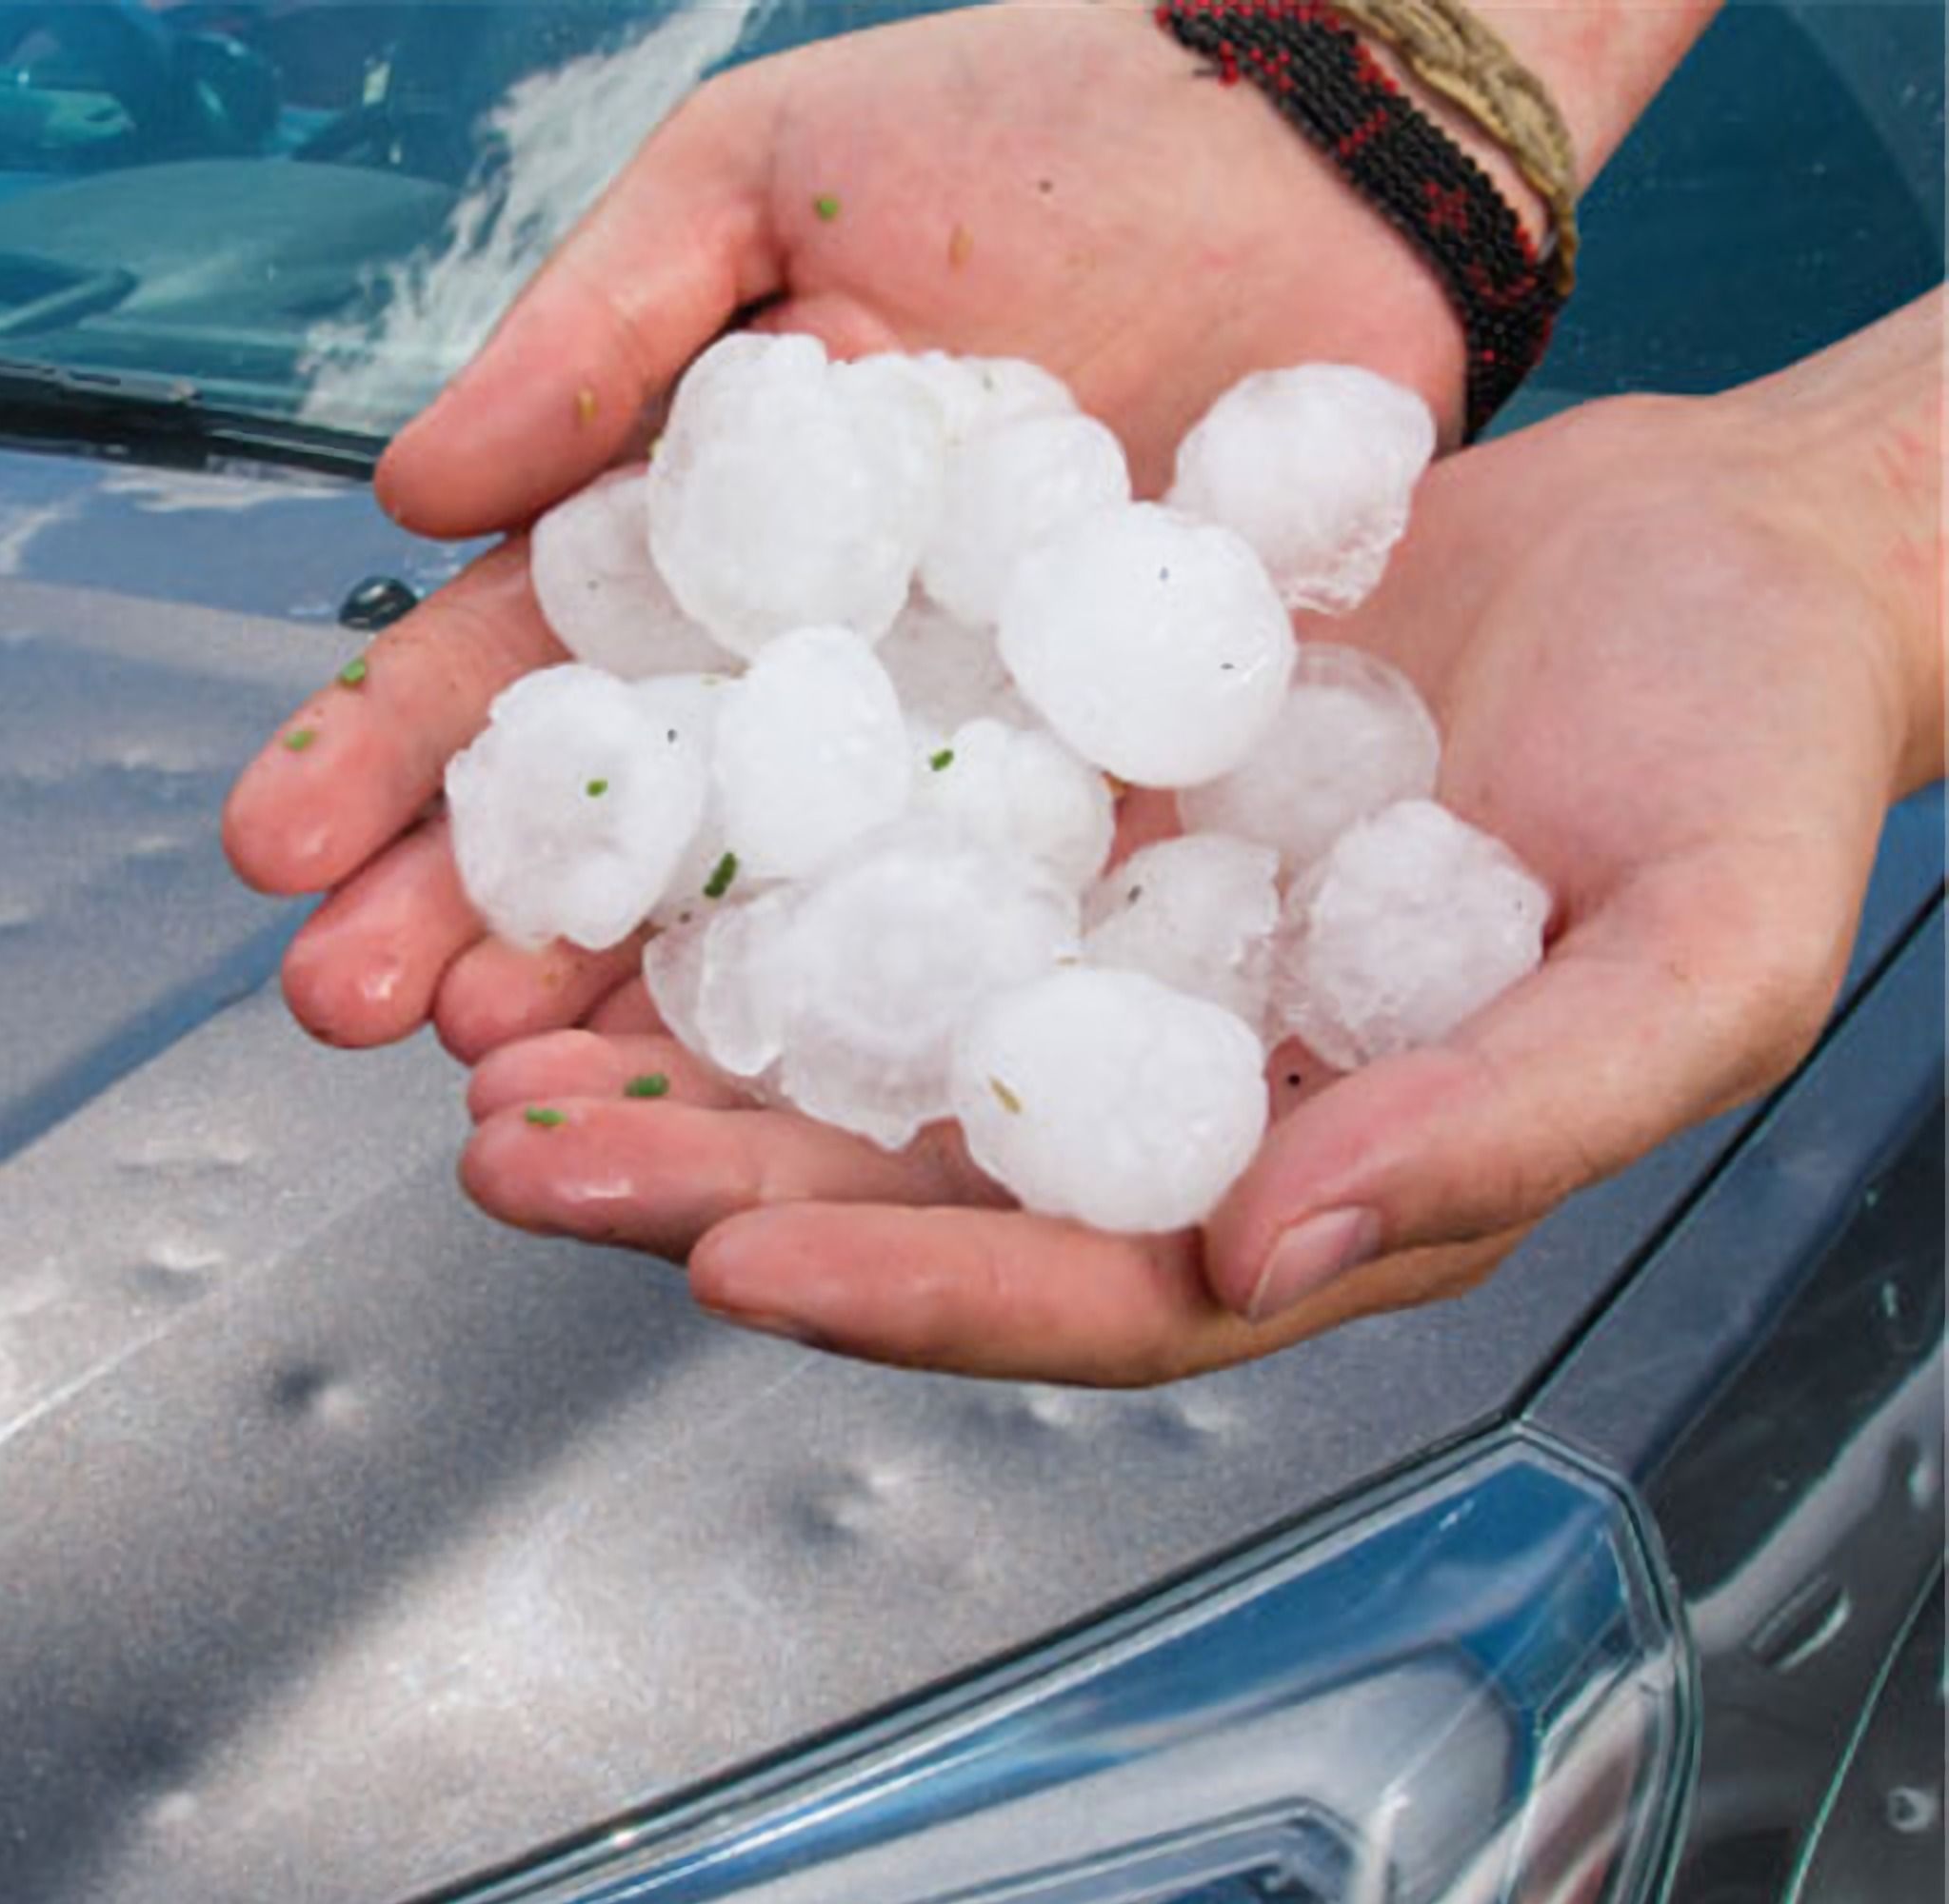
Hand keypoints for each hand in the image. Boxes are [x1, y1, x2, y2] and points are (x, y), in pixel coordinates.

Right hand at [229, 2, 1486, 1060]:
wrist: (1309, 140)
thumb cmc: (1019, 124)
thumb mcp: (754, 183)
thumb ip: (590, 333)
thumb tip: (410, 492)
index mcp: (682, 542)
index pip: (502, 668)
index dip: (383, 756)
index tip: (274, 844)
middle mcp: (786, 675)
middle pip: (604, 823)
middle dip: (459, 920)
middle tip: (347, 1010)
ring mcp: (932, 748)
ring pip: (753, 906)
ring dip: (618, 1004)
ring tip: (502, 1073)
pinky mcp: (1095, 788)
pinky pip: (973, 910)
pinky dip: (872, 1005)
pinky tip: (766, 1079)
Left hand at [450, 375, 1937, 1384]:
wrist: (1714, 560)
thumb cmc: (1747, 774)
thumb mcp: (1700, 961)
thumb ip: (1506, 1122)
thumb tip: (1264, 1254)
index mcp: (1310, 1187)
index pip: (1081, 1289)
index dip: (907, 1291)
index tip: (729, 1264)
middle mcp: (1173, 1092)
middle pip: (912, 1183)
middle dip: (707, 1188)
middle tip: (515, 1160)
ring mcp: (1099, 948)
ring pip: (854, 1032)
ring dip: (670, 1050)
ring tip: (490, 1046)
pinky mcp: (1056, 805)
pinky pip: (872, 851)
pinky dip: (738, 871)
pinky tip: (610, 863)